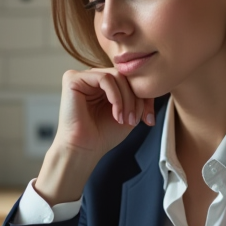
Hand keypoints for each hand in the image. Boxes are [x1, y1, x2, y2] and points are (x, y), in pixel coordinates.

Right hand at [35, 68, 156, 203]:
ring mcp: (82, 77)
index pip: (129, 80)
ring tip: (124, 119)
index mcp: (104, 85)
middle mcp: (92, 78)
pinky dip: (115, 96)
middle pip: (124, 77)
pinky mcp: (73, 78)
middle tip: (134, 121)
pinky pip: (104, 78)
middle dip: (135, 99)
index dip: (143, 97)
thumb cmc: (102, 135)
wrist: (83, 149)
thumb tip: (153, 87)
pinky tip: (115, 113)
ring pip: (116, 76)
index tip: (148, 119)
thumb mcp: (129, 114)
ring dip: (126, 99)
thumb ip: (139, 99)